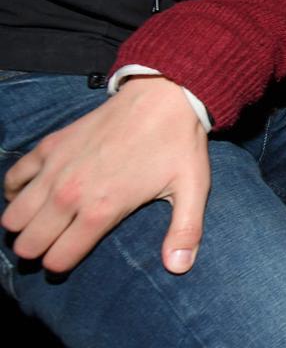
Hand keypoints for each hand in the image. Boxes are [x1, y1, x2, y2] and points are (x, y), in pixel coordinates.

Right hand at [2, 77, 209, 274]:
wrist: (163, 95)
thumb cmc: (178, 143)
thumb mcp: (191, 189)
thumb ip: (185, 231)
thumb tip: (179, 267)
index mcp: (101, 210)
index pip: (57, 260)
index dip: (62, 266)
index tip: (73, 259)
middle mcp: (69, 193)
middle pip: (28, 244)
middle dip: (38, 251)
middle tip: (56, 243)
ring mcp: (55, 168)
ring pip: (13, 216)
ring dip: (23, 225)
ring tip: (44, 224)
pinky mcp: (50, 145)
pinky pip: (13, 177)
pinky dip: (16, 190)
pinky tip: (33, 194)